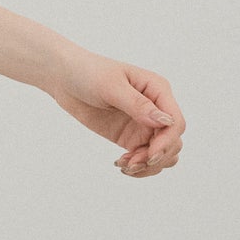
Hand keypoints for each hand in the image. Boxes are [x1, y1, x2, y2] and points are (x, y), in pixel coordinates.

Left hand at [45, 48, 184, 178]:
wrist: (64, 78)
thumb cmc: (88, 72)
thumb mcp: (111, 86)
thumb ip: (137, 104)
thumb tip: (165, 122)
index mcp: (157, 90)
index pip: (175, 122)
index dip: (167, 142)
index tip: (149, 155)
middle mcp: (155, 108)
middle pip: (173, 142)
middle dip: (157, 157)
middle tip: (132, 162)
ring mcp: (143, 124)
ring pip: (163, 154)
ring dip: (149, 165)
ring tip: (125, 165)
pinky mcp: (130, 137)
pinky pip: (144, 157)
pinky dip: (137, 166)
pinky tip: (120, 164)